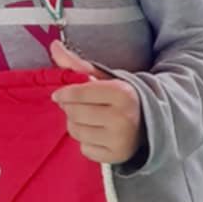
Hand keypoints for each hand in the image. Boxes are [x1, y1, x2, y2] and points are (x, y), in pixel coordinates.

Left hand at [49, 39, 143, 164]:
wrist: (149, 122)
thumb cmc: (120, 98)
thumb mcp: (103, 78)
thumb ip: (76, 64)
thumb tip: (53, 45)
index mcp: (121, 93)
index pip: (77, 94)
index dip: (64, 94)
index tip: (61, 94)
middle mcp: (122, 117)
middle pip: (74, 113)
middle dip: (71, 109)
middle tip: (80, 107)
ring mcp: (120, 139)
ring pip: (76, 132)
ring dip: (77, 125)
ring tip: (89, 120)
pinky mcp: (116, 156)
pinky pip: (84, 149)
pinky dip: (86, 142)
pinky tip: (98, 134)